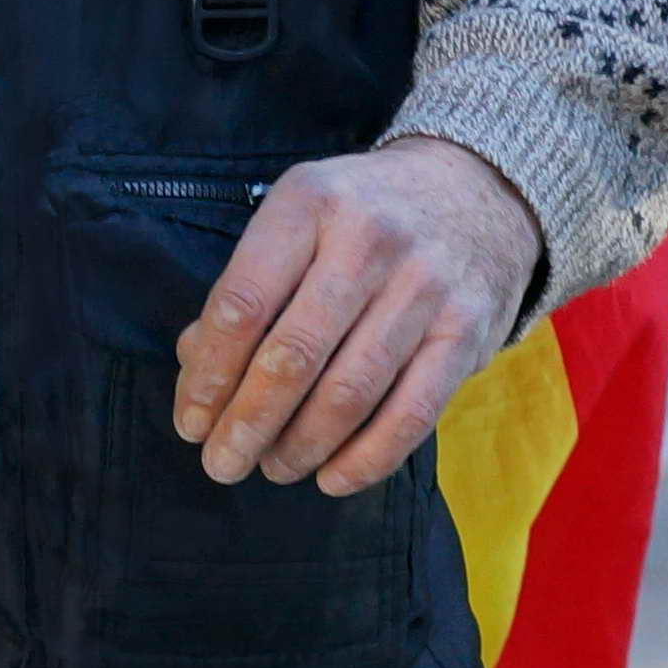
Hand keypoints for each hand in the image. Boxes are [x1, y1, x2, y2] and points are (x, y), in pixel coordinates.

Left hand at [176, 136, 545, 495]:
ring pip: (349, 392)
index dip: (208, 376)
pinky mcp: (467, 330)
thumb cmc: (364, 216)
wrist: (476, 189)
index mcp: (309, 202)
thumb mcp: (299, 219)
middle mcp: (368, 238)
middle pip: (292, 355)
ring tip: (275, 468)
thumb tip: (197, 370)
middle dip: (247, 424)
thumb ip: (248, 289)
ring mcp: (425, 285)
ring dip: (301, 447)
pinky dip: (366, 460)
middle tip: (223, 463)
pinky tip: (332, 478)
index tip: (191, 423)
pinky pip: (411, 414)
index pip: (243, 304)